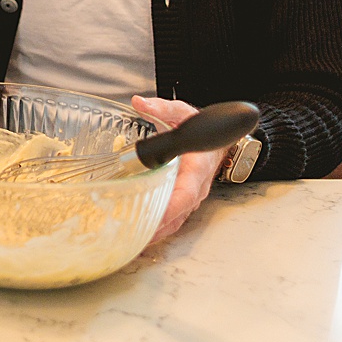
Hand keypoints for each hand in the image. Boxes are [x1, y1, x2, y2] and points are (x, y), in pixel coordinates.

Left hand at [132, 95, 226, 242]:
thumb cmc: (197, 127)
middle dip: (154, 226)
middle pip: (176, 215)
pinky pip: (172, 221)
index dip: (170, 207)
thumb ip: (161, 108)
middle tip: (127, 233)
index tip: (152, 216)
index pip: (185, 194)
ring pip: (174, 222)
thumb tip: (140, 103)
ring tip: (126, 239)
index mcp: (196, 169)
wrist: (214, 139)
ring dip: (153, 232)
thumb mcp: (180, 112)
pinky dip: (156, 229)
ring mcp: (190, 198)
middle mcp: (195, 188)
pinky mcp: (183, 202)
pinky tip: (136, 234)